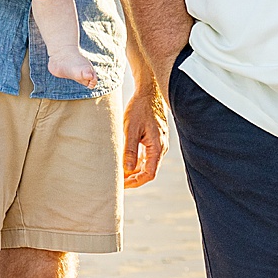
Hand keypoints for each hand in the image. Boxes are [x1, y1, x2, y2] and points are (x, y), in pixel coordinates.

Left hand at [120, 73, 168, 188]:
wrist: (149, 92)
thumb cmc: (140, 108)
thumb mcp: (131, 129)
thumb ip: (130, 150)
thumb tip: (127, 169)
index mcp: (158, 147)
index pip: (149, 174)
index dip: (136, 182)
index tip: (121, 185)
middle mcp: (161, 148)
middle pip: (149, 171)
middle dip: (133, 179)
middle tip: (116, 181)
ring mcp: (159, 144)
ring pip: (147, 165)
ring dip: (134, 171)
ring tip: (118, 173)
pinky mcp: (154, 140)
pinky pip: (147, 156)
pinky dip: (136, 162)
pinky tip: (124, 162)